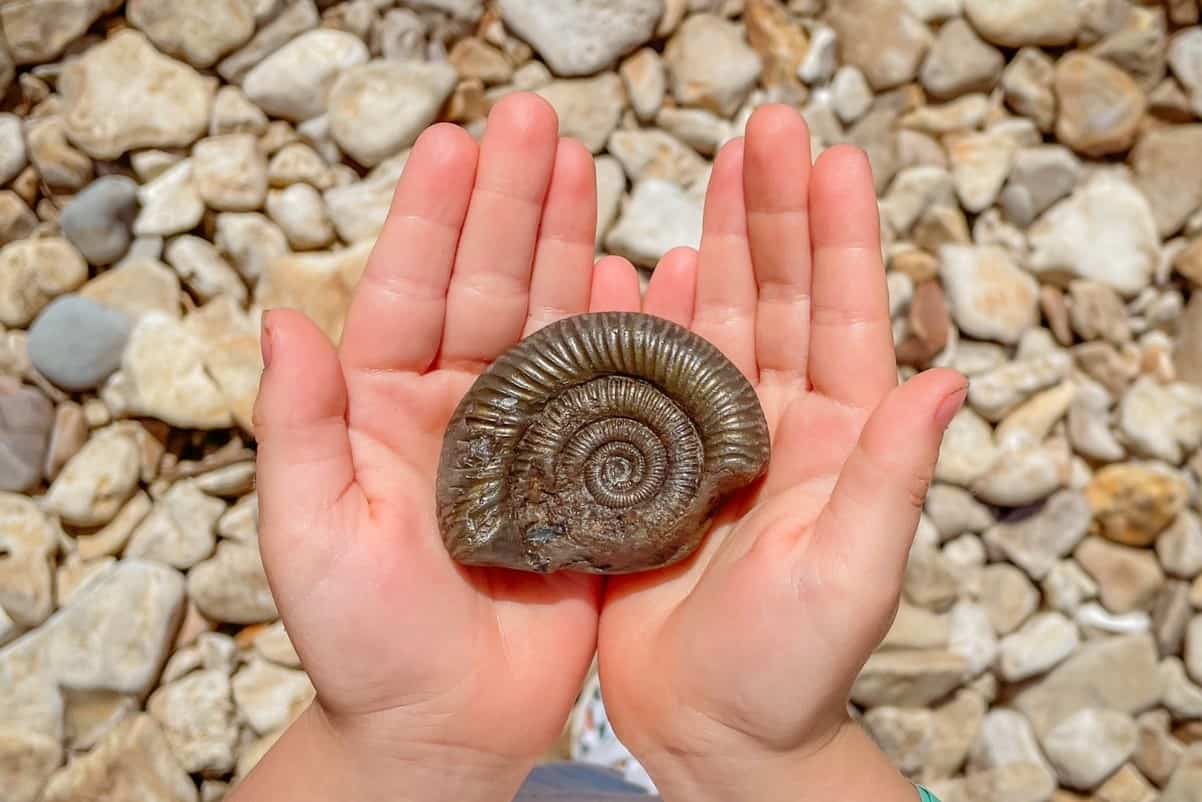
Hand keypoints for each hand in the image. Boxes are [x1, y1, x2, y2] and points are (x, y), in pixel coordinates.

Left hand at [240, 94, 642, 801]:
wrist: (443, 730)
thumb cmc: (362, 642)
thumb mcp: (310, 532)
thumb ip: (299, 426)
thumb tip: (279, 319)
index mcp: (384, 407)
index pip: (408, 291)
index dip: (434, 217)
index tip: (460, 143)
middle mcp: (459, 406)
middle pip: (488, 284)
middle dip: (512, 202)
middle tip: (539, 124)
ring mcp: (528, 434)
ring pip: (550, 318)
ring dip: (568, 244)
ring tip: (587, 169)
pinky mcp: (584, 472)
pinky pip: (608, 387)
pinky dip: (625, 330)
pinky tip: (641, 274)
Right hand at [594, 105, 966, 800]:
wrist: (710, 732)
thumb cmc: (790, 668)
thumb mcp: (851, 573)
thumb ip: (892, 475)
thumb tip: (950, 380)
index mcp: (835, 443)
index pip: (842, 320)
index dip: (838, 237)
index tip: (831, 159)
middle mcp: (775, 427)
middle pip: (776, 298)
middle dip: (772, 213)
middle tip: (763, 132)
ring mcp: (708, 441)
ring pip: (715, 323)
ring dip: (712, 245)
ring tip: (711, 169)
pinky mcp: (648, 466)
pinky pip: (645, 375)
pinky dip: (643, 318)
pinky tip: (635, 266)